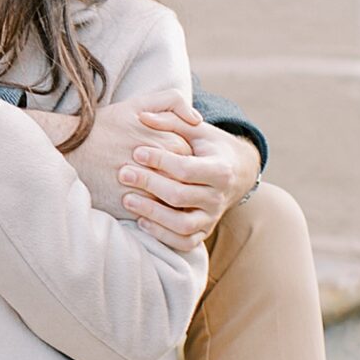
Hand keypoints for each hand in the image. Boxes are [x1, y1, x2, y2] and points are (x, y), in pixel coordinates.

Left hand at [117, 103, 260, 248]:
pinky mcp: (204, 231)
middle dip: (148, 184)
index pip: (186, 169)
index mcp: (220, 169)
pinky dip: (162, 235)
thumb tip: (142, 117)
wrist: (235, 173)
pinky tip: (141, 221)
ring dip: (151, 213)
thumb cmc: (208, 147)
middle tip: (123, 173)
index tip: (136, 152)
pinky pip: (184, 242)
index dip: (159, 161)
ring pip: (182, 224)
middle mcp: (219, 197)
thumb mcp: (196, 129)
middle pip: (180, 196)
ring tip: (127, 199)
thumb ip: (171, 120)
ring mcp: (212, 217)